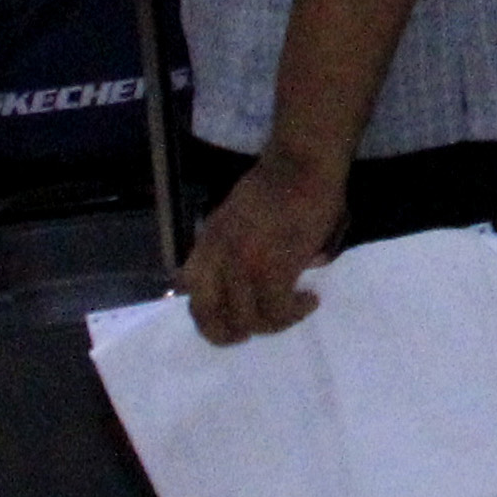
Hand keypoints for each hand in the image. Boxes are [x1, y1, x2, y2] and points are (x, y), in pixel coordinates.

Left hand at [183, 153, 341, 344]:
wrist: (302, 163)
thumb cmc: (281, 183)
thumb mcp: (240, 216)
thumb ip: (241, 249)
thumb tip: (263, 278)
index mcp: (207, 241)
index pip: (187, 286)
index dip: (206, 308)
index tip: (231, 312)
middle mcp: (217, 256)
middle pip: (207, 314)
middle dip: (228, 333)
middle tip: (254, 330)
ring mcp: (243, 263)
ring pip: (245, 319)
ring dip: (273, 323)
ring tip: (295, 308)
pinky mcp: (273, 268)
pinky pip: (276, 310)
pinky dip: (294, 313)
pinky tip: (310, 299)